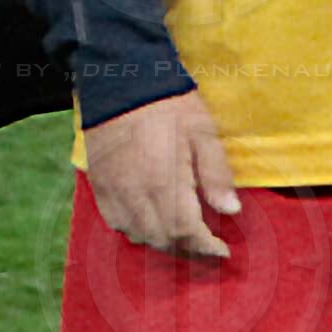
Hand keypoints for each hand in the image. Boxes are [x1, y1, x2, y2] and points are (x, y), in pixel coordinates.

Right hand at [83, 89, 240, 260]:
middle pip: (162, 240)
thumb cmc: (169, 104)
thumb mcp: (203, 132)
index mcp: (165, 182)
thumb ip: (216, 173)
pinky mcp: (99, 185)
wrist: (120, 80)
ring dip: (164, 243)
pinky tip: (150, 224)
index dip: (206, 248)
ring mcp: (114, 192)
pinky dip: (137, 231)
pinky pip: (117, 223)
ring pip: (139, 236)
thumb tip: (231, 211)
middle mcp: (136, 195)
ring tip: (183, 237)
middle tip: (207, 246)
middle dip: (188, 249)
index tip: (222, 250)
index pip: (185, 233)